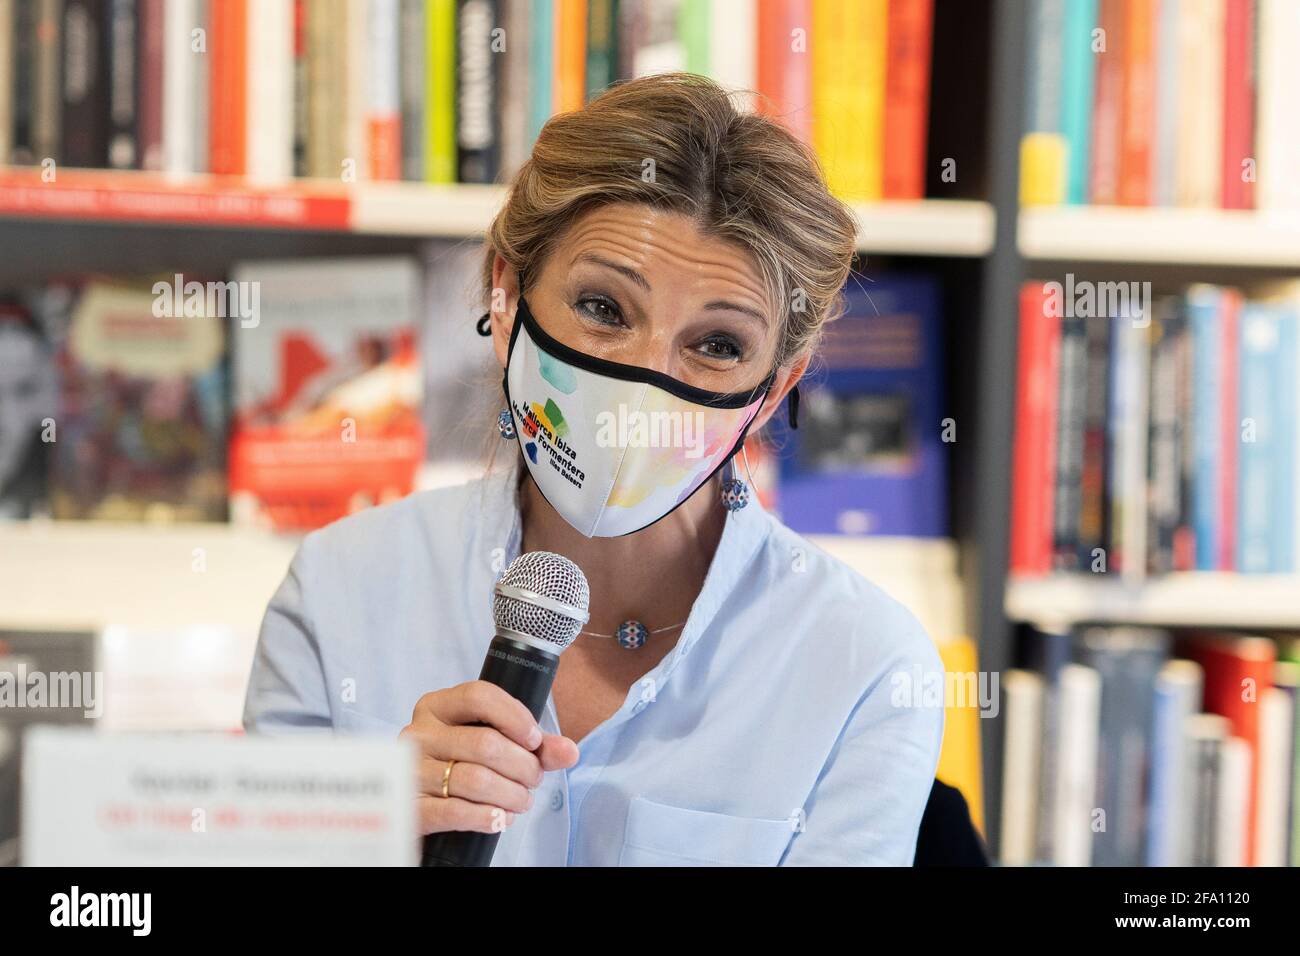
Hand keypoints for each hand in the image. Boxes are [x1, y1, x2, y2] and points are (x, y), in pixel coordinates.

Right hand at [401, 680, 579, 835]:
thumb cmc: (462, 765)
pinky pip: (455, 811)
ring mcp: (410, 771)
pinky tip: (500, 817)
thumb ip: (534, 745)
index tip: (535, 740)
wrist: (422, 805)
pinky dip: (488, 816)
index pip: (479, 696)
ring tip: (521, 800)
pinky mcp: (410, 807)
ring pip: (474, 779)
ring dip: (511, 794)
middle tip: (534, 779)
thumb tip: (568, 752)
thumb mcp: (495, 744)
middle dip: (522, 765)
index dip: (515, 717)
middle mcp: (419, 734)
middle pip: (484, 743)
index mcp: (438, 707)